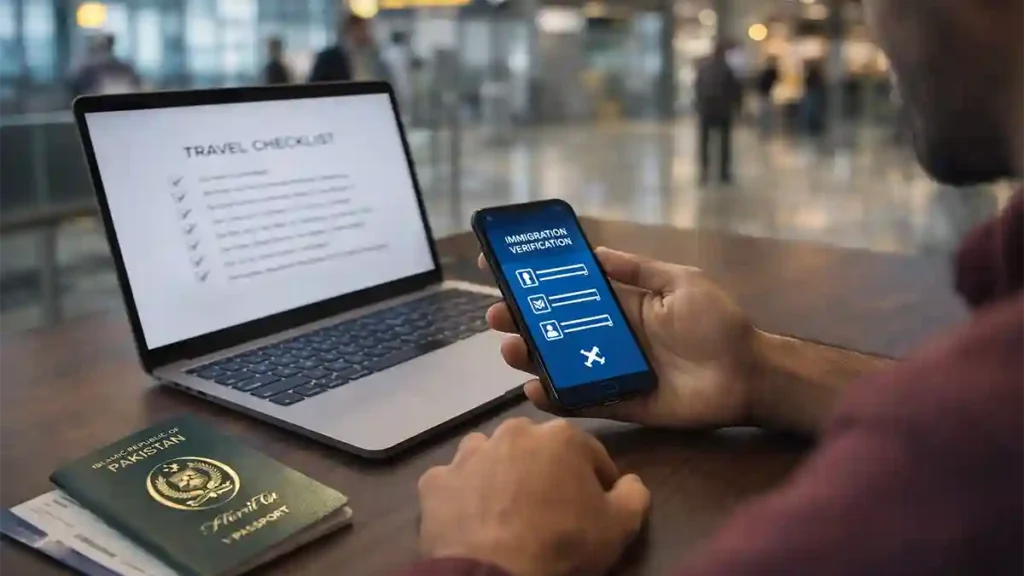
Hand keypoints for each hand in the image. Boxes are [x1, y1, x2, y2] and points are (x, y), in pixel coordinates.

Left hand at [418, 418, 649, 575]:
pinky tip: (472, 521)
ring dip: (501, 475)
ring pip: (492, 456)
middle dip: (544, 472)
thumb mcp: (620, 527)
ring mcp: (469, 453)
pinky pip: (455, 482)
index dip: (595, 482)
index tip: (591, 508)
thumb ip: (634, 494)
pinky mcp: (436, 480)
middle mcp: (513, 432)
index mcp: (560, 437)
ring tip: (506, 512)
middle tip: (548, 511)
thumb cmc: (562, 547)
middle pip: (537, 449)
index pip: (589, 454)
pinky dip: (464, 495)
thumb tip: (628, 481)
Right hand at [480, 248, 758, 428]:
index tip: (503, 271)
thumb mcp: (681, 282)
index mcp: (622, 306)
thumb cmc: (718, 323)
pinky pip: (581, 400)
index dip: (538, 284)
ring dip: (531, 358)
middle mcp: (610, 337)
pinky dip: (556, 397)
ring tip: (511, 350)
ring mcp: (612, 371)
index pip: (570, 292)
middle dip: (522, 322)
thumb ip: (638, 270)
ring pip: (560, 365)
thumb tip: (597, 252)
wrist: (748, 374)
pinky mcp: (620, 402)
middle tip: (496, 316)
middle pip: (556, 330)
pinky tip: (534, 389)